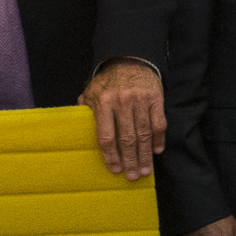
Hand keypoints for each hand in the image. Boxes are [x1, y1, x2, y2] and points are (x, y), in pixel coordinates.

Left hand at [79, 59, 164, 179]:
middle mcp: (121, 102)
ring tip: (145, 170)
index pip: (106, 136)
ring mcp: (140, 100)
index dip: (110, 156)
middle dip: (130, 160)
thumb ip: (85, 110)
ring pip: (143, 134)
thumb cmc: (109, 80)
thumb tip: (77, 129)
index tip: (115, 169)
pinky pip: (158, 123)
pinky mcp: (155, 98)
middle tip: (132, 176)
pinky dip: (158, 139)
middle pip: (126, 139)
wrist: (130, 59)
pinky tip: (157, 151)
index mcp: (103, 102)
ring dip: (145, 155)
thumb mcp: (91, 91)